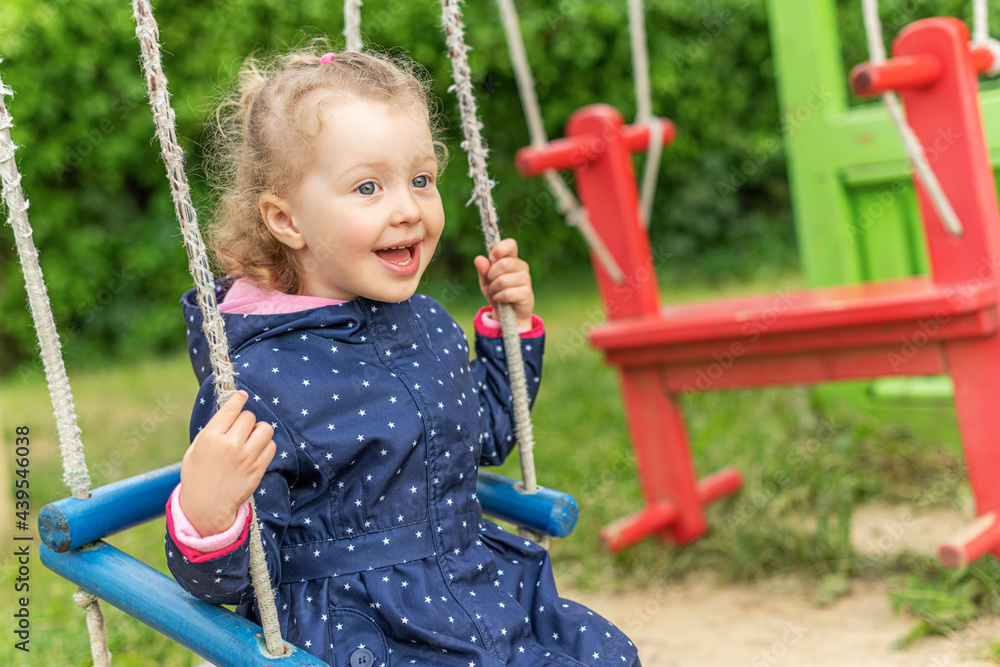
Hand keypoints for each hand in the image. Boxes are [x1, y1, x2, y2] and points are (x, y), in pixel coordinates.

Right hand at [179, 390, 275, 536]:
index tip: (242, 396)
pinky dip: (266, 445)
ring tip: (251, 438)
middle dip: (245, 420)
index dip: (238, 399)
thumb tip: (230, 411)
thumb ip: (213, 429)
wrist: (206, 506)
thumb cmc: (197, 475)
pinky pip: (272, 446)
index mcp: (211, 438)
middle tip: (240, 429)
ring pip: (265, 429)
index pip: (231, 409)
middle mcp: (230, 445)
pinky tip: (257, 450)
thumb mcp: (195, 449)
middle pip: (249, 417)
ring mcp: (246, 458)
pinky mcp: (258, 469)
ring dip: (259, 430)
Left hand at [474, 238, 534, 329]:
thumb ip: (483, 270)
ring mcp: (526, 279)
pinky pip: (507, 293)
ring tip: (496, 293)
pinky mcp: (527, 293)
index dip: (499, 250)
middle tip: (491, 283)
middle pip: (503, 264)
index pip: (510, 244)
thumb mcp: (486, 281)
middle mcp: (521, 266)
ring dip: (494, 289)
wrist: (507, 315)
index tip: (491, 259)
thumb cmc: (497, 293)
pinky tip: (501, 300)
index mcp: (512, 259)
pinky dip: (499, 298)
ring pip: (503, 280)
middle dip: (491, 275)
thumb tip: (479, 259)